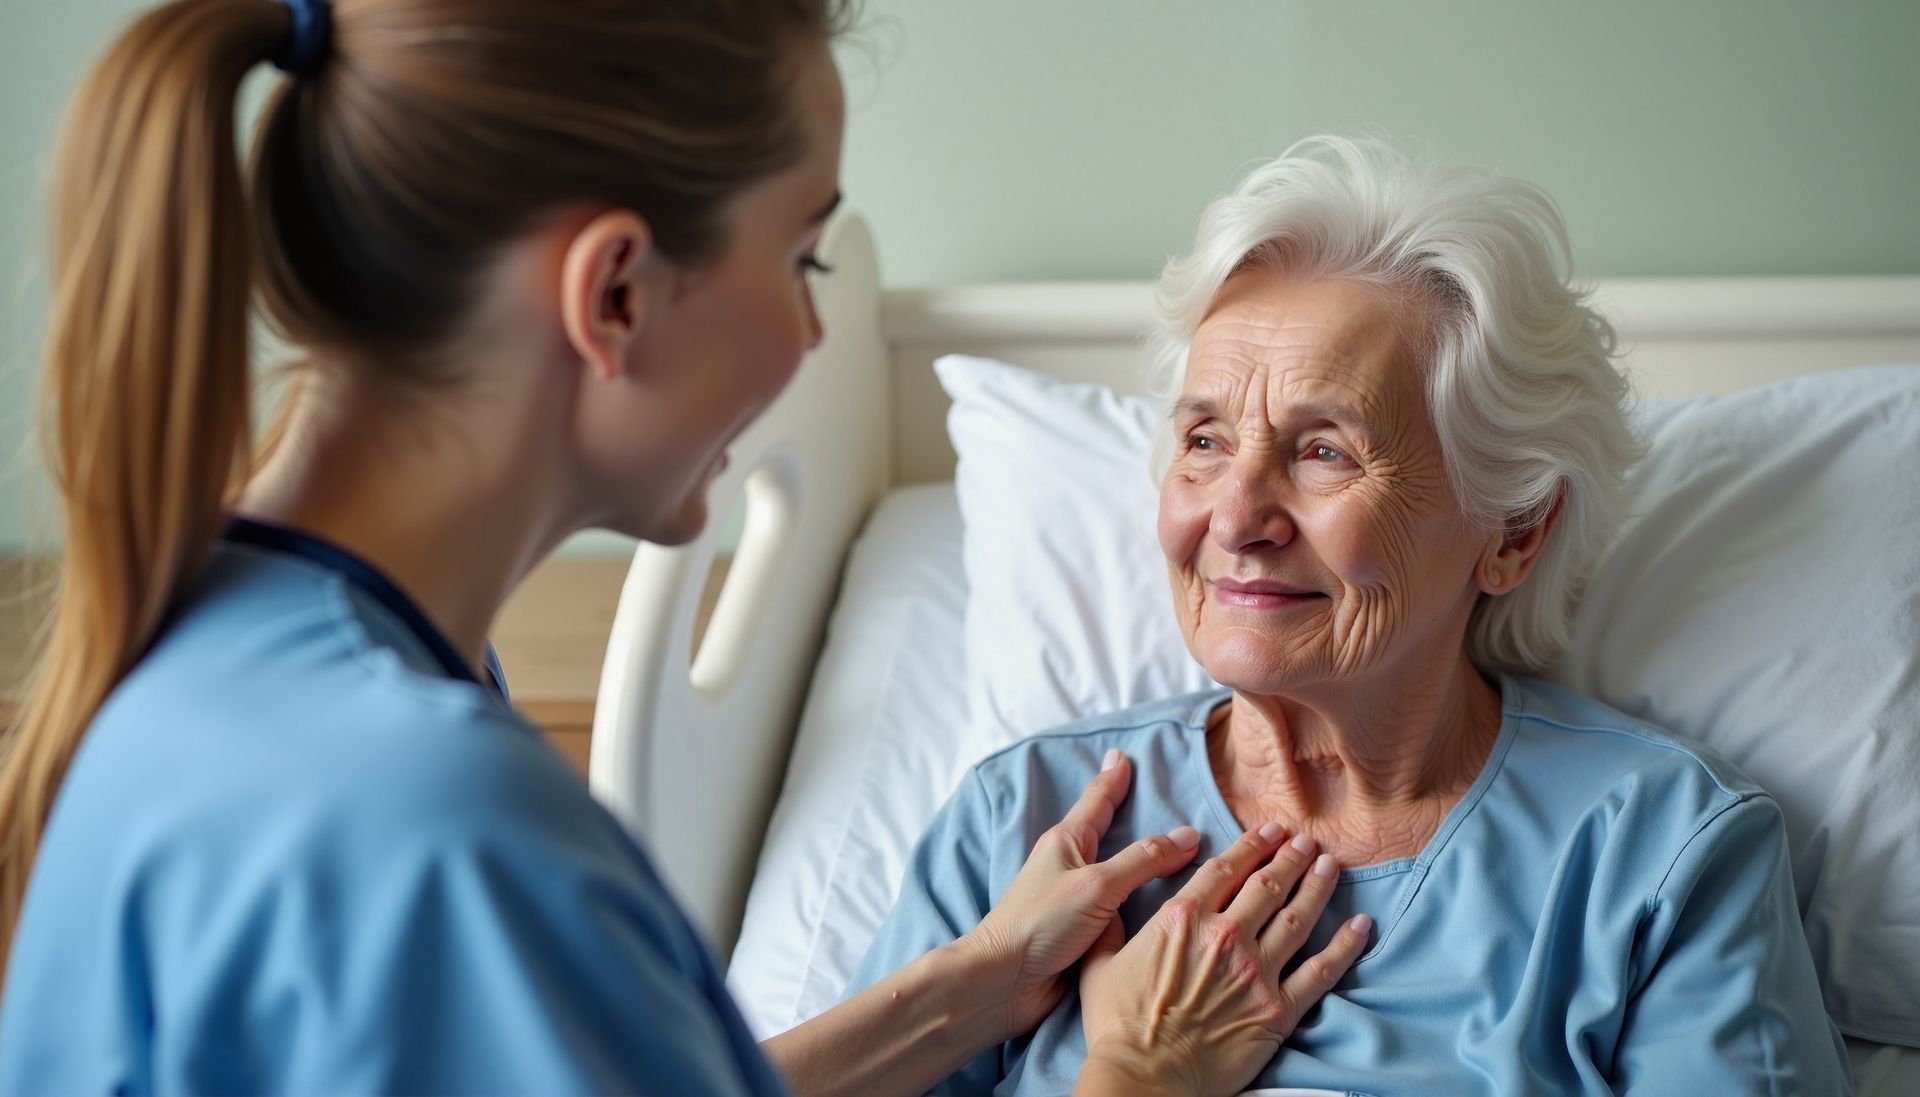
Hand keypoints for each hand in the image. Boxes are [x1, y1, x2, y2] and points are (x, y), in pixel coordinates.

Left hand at [953, 750, 1205, 1038]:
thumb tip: (1189, 835)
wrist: (1005, 981)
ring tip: (1165, 847)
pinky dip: (1136, 896)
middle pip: (1105, 832)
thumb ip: (1144, 860)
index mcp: (1066, 842)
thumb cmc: (1042, 923)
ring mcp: (1074, 898)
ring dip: (1138, 860)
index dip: (1112, 779)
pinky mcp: (1081, 930)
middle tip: (1152, 795)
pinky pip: (1117, 905)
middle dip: (1127, 814)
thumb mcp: (1098, 884)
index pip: (1096, 801)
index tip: (1122, 756)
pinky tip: (1154, 899)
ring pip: (1114, 870)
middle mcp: (1069, 865)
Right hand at [1074, 829, 1371, 1096]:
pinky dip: (1345, 946)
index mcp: (1182, 919)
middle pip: (1267, 886)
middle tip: (1306, 842)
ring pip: (1297, 918)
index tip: (1270, 830)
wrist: (1144, 1076)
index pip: (1225, 869)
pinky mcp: (1277, 1009)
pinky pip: (1320, 971)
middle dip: (1290, 858)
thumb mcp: (1100, 964)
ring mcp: (1255, 972)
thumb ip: (1111, 930)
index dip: (1252, 845)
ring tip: (1331, 866)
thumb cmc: (1118, 1024)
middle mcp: (1224, 936)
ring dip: (1317, 887)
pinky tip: (1360, 926)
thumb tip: (1106, 911)